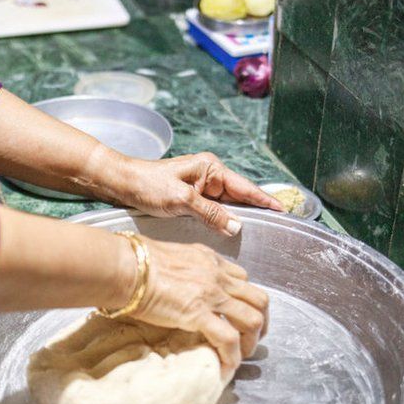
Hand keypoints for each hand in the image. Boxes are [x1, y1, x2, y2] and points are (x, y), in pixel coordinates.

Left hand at [103, 152, 284, 236]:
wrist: (121, 184)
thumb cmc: (147, 184)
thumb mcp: (181, 200)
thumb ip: (210, 213)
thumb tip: (237, 226)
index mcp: (210, 168)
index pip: (245, 187)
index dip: (264, 200)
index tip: (283, 210)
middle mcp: (209, 176)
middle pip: (239, 198)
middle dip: (254, 212)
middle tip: (274, 229)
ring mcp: (200, 188)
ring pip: (226, 207)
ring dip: (236, 219)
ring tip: (257, 235)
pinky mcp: (191, 199)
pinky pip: (213, 211)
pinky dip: (221, 221)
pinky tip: (228, 234)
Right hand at [128, 237, 268, 371]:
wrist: (125, 266)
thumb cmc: (135, 261)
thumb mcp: (169, 256)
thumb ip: (182, 269)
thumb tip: (175, 282)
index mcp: (209, 260)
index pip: (242, 279)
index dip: (246, 300)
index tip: (239, 315)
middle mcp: (217, 275)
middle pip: (258, 299)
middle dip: (261, 321)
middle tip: (251, 338)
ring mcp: (212, 295)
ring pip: (252, 319)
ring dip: (251, 341)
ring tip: (241, 355)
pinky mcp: (199, 314)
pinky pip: (229, 339)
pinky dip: (232, 356)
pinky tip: (227, 367)